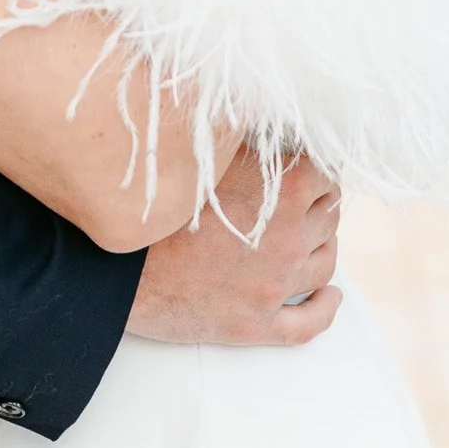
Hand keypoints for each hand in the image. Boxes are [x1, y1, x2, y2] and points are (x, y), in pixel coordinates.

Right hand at [125, 149, 341, 346]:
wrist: (117, 264)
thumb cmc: (157, 201)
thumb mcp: (204, 156)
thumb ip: (243, 144)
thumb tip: (263, 123)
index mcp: (283, 192)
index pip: (326, 174)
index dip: (315, 168)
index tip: (306, 166)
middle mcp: (289, 239)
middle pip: (329, 217)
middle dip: (319, 205)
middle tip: (302, 198)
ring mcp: (276, 286)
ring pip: (324, 264)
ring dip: (323, 247)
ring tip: (312, 238)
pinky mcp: (258, 323)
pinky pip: (309, 323)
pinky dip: (326, 309)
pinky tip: (331, 298)